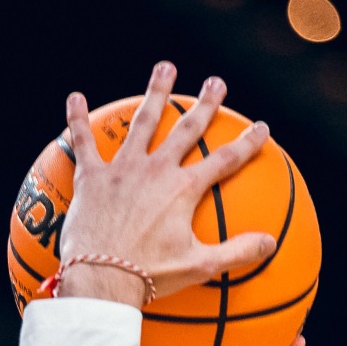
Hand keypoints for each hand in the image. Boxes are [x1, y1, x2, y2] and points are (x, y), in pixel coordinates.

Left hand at [56, 62, 275, 305]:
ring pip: (142, 122)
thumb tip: (271, 244)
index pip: (224, 160)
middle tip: (216, 83)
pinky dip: (78, 120)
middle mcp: (156, 170)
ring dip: (156, 93)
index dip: (246, 144)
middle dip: (205, 105)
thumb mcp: (198, 266)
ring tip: (165, 68)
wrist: (101, 278)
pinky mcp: (92, 178)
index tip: (260, 128)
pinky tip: (75, 98)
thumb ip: (236, 253)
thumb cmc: (149, 275)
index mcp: (183, 189)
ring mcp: (123, 170)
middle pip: (186, 129)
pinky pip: (83, 142)